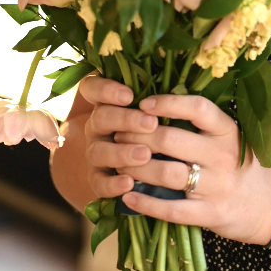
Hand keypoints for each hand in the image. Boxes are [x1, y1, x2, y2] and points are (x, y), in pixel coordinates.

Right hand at [78, 74, 155, 199]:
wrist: (151, 167)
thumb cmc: (163, 128)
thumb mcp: (160, 109)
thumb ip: (158, 99)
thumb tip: (179, 86)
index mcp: (108, 102)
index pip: (92, 88)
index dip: (105, 89)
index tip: (129, 95)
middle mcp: (98, 126)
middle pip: (100, 117)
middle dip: (126, 119)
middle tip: (151, 123)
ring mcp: (96, 152)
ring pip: (97, 151)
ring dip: (121, 152)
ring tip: (146, 155)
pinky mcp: (98, 179)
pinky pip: (98, 183)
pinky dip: (112, 184)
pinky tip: (129, 183)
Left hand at [114, 93, 270, 245]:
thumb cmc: (242, 166)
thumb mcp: (231, 138)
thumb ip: (202, 126)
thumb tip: (156, 108)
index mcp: (229, 131)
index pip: (197, 108)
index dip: (168, 103)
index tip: (143, 103)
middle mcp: (224, 156)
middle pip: (172, 139)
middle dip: (138, 135)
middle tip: (119, 134)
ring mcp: (217, 186)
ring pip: (167, 174)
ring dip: (136, 167)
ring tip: (118, 162)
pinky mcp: (210, 214)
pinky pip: (172, 209)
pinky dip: (145, 203)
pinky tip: (128, 196)